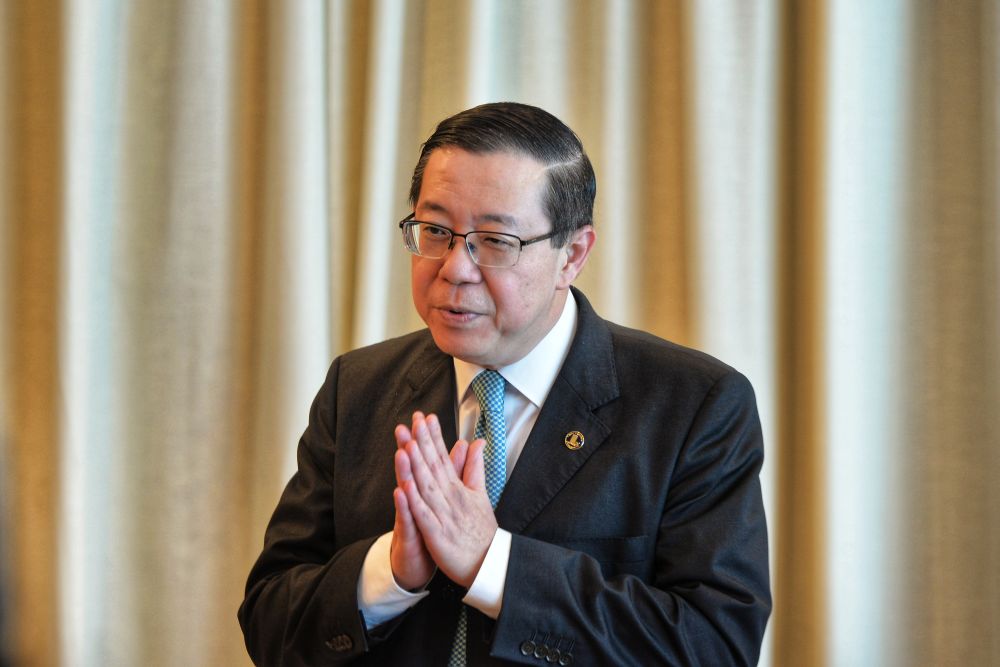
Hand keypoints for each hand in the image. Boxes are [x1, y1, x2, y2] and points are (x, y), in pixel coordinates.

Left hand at [394, 412, 497, 587]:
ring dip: (416, 465)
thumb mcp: (480, 495)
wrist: (490, 564)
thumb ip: (475, 468)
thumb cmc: (482, 531)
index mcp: (459, 488)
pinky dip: (414, 500)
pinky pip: (424, 515)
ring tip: (407, 444)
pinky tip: (405, 486)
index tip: (425, 418)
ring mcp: (444, 516)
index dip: (434, 437)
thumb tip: (477, 443)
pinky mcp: (437, 534)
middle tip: (412, 420)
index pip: (444, 457)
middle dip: (422, 442)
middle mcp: (451, 498)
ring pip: (427, 486)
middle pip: (434, 466)